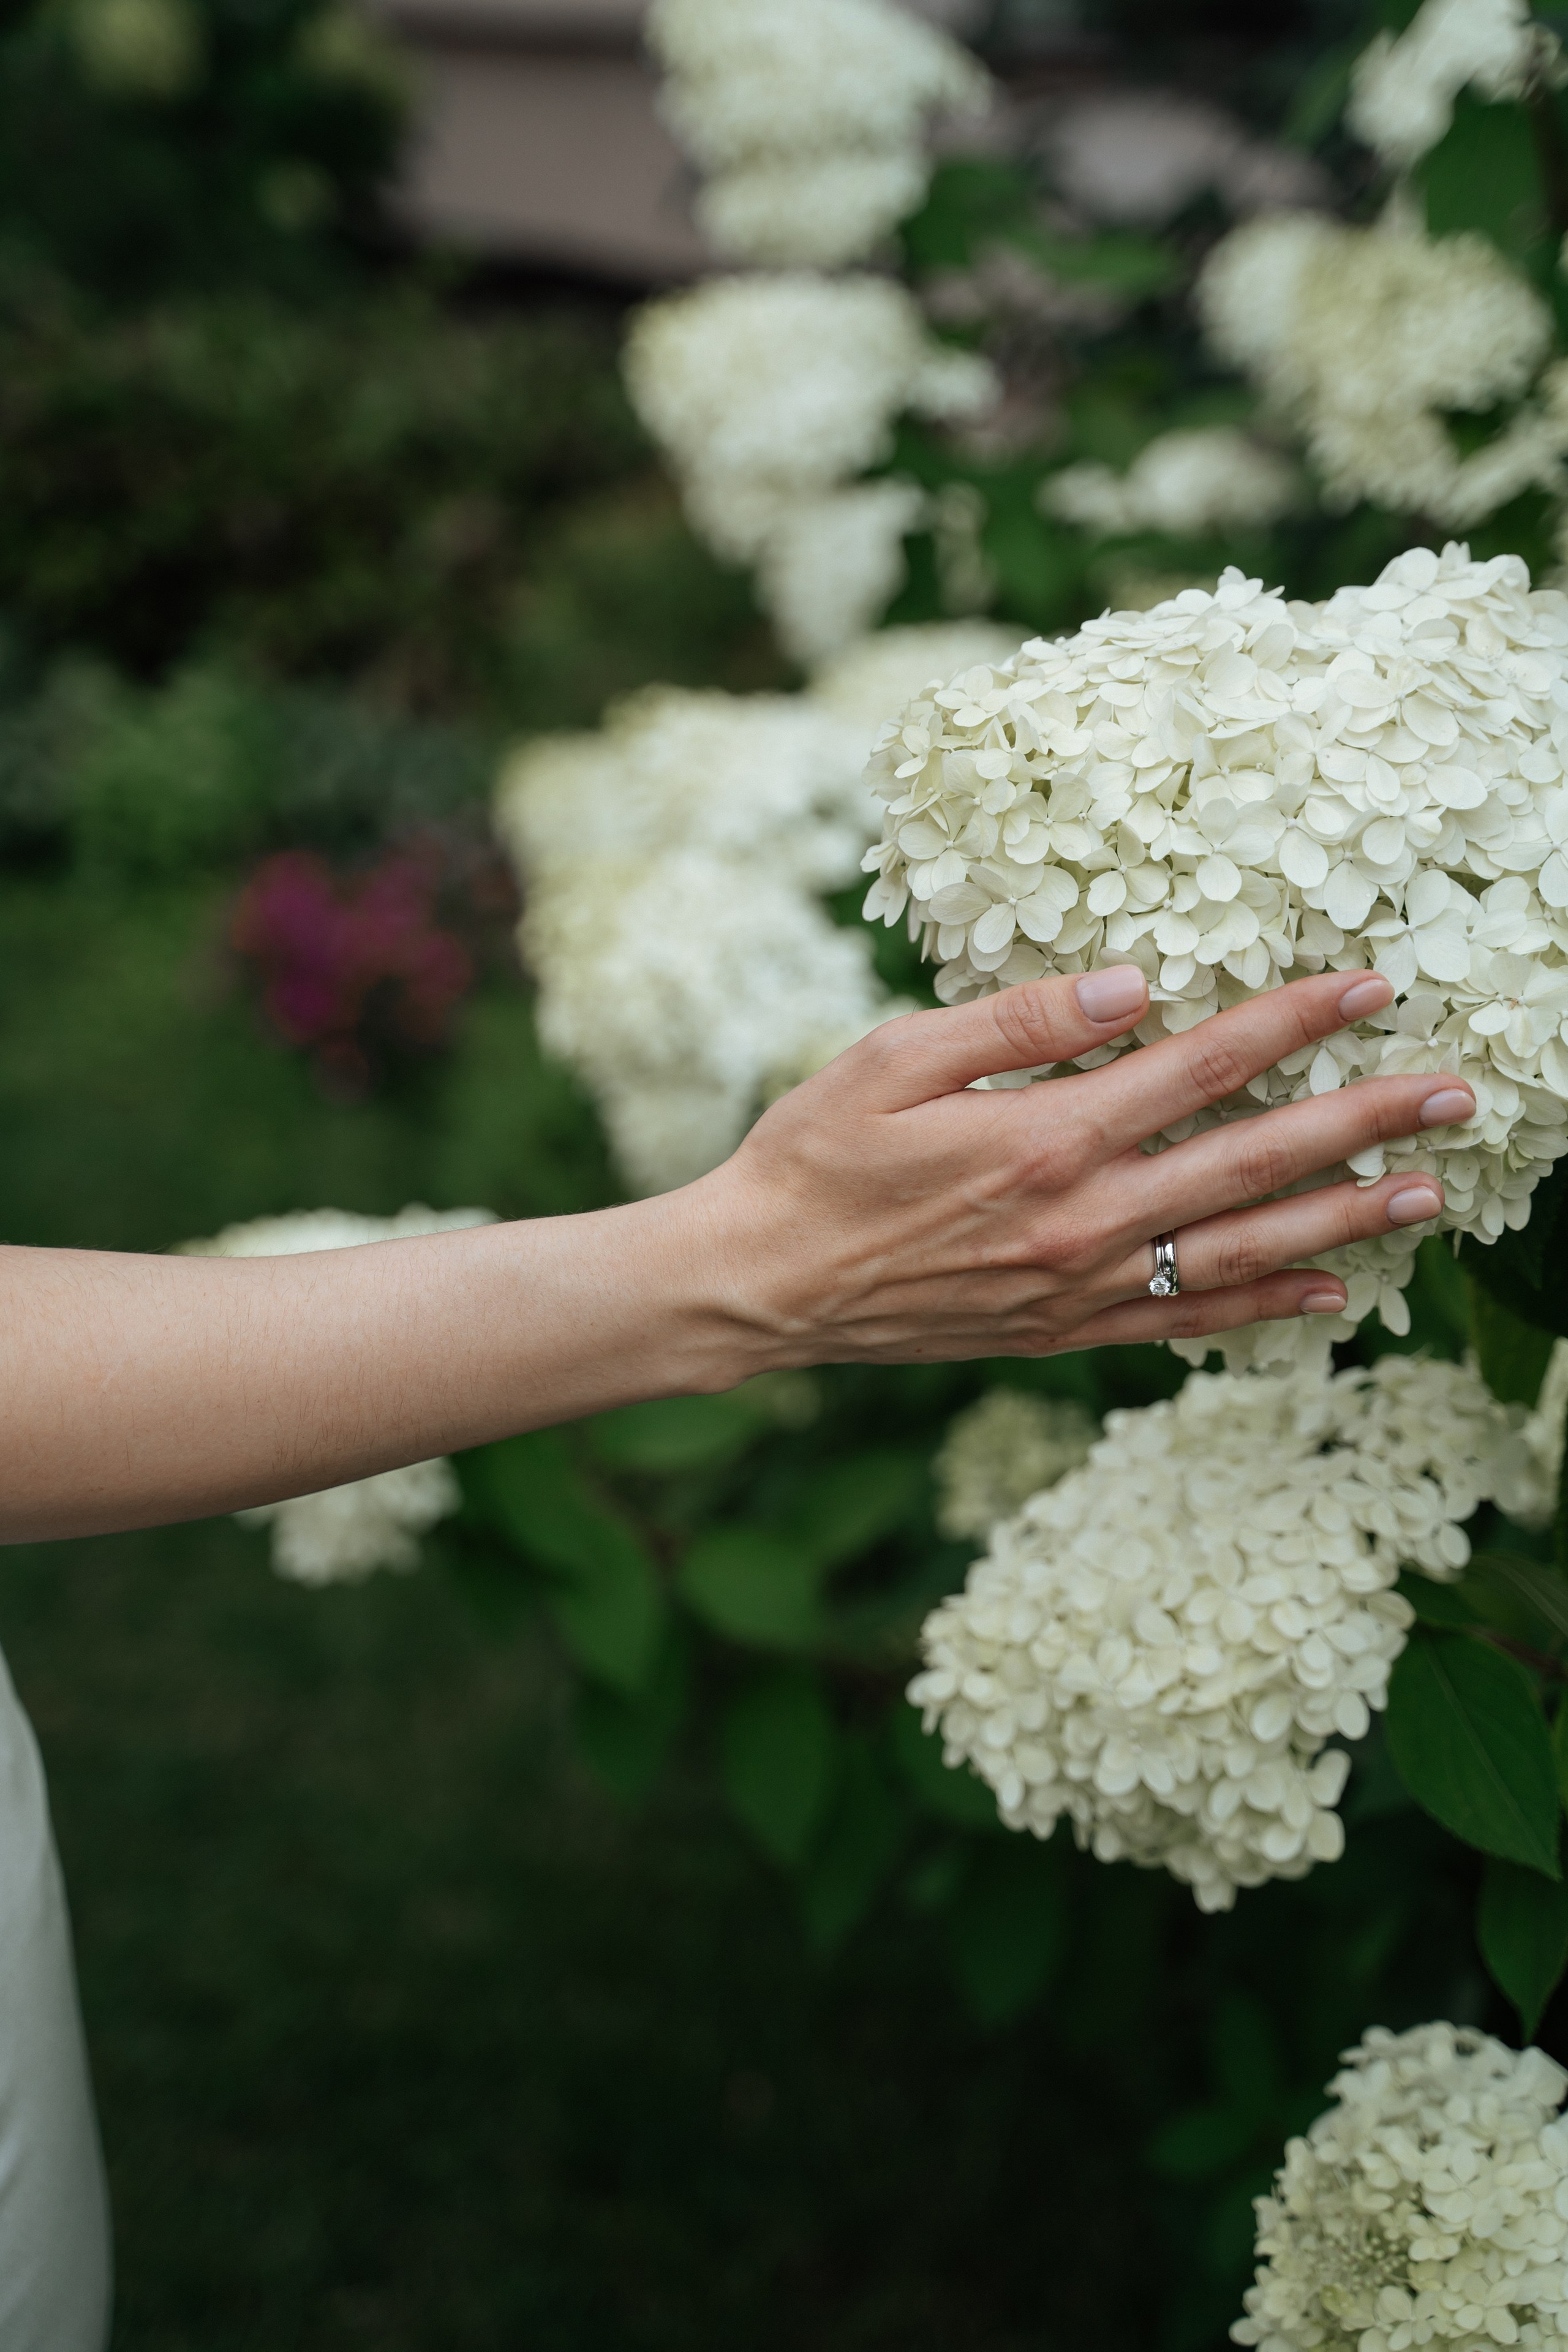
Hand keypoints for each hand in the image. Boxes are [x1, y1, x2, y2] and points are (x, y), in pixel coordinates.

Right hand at [698, 964, 1470, 1364]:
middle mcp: (1084, 1217)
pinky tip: (1331, 1298)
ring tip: (1428, 1196)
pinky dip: (1265, 1311)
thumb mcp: (891, 1059)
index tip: (1369, 984)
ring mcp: (1081, 1285)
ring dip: (1344, 1220)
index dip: (1293, 1019)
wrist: (759, 1286)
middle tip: (1457, 1096)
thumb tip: (1133, 983)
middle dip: (1364, 1121)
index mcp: (1047, 1135)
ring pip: (1243, 1249)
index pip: (1202, 1066)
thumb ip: (1018, 1018)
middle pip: (1254, 1160)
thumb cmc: (812, 1157)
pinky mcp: (1064, 1331)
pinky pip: (1187, 1321)